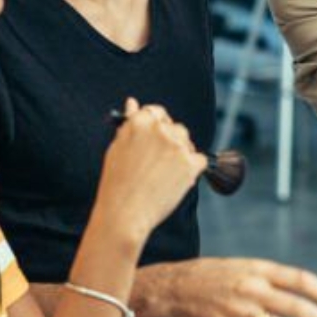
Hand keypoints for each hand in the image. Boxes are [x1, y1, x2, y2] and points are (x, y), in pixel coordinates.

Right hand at [94, 98, 207, 241]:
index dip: (157, 126)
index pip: (157, 112)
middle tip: (159, 164)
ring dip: (181, 155)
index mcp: (139, 122)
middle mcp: (160, 130)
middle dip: (171, 142)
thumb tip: (132, 102)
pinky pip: (200, 160)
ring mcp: (177, 146)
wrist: (125, 214)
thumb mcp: (117, 148)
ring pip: (188, 143)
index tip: (156, 139)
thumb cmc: (117, 184)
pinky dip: (192, 170)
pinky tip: (175, 182)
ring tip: (162, 176)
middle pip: (176, 128)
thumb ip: (129, 124)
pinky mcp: (190, 164)